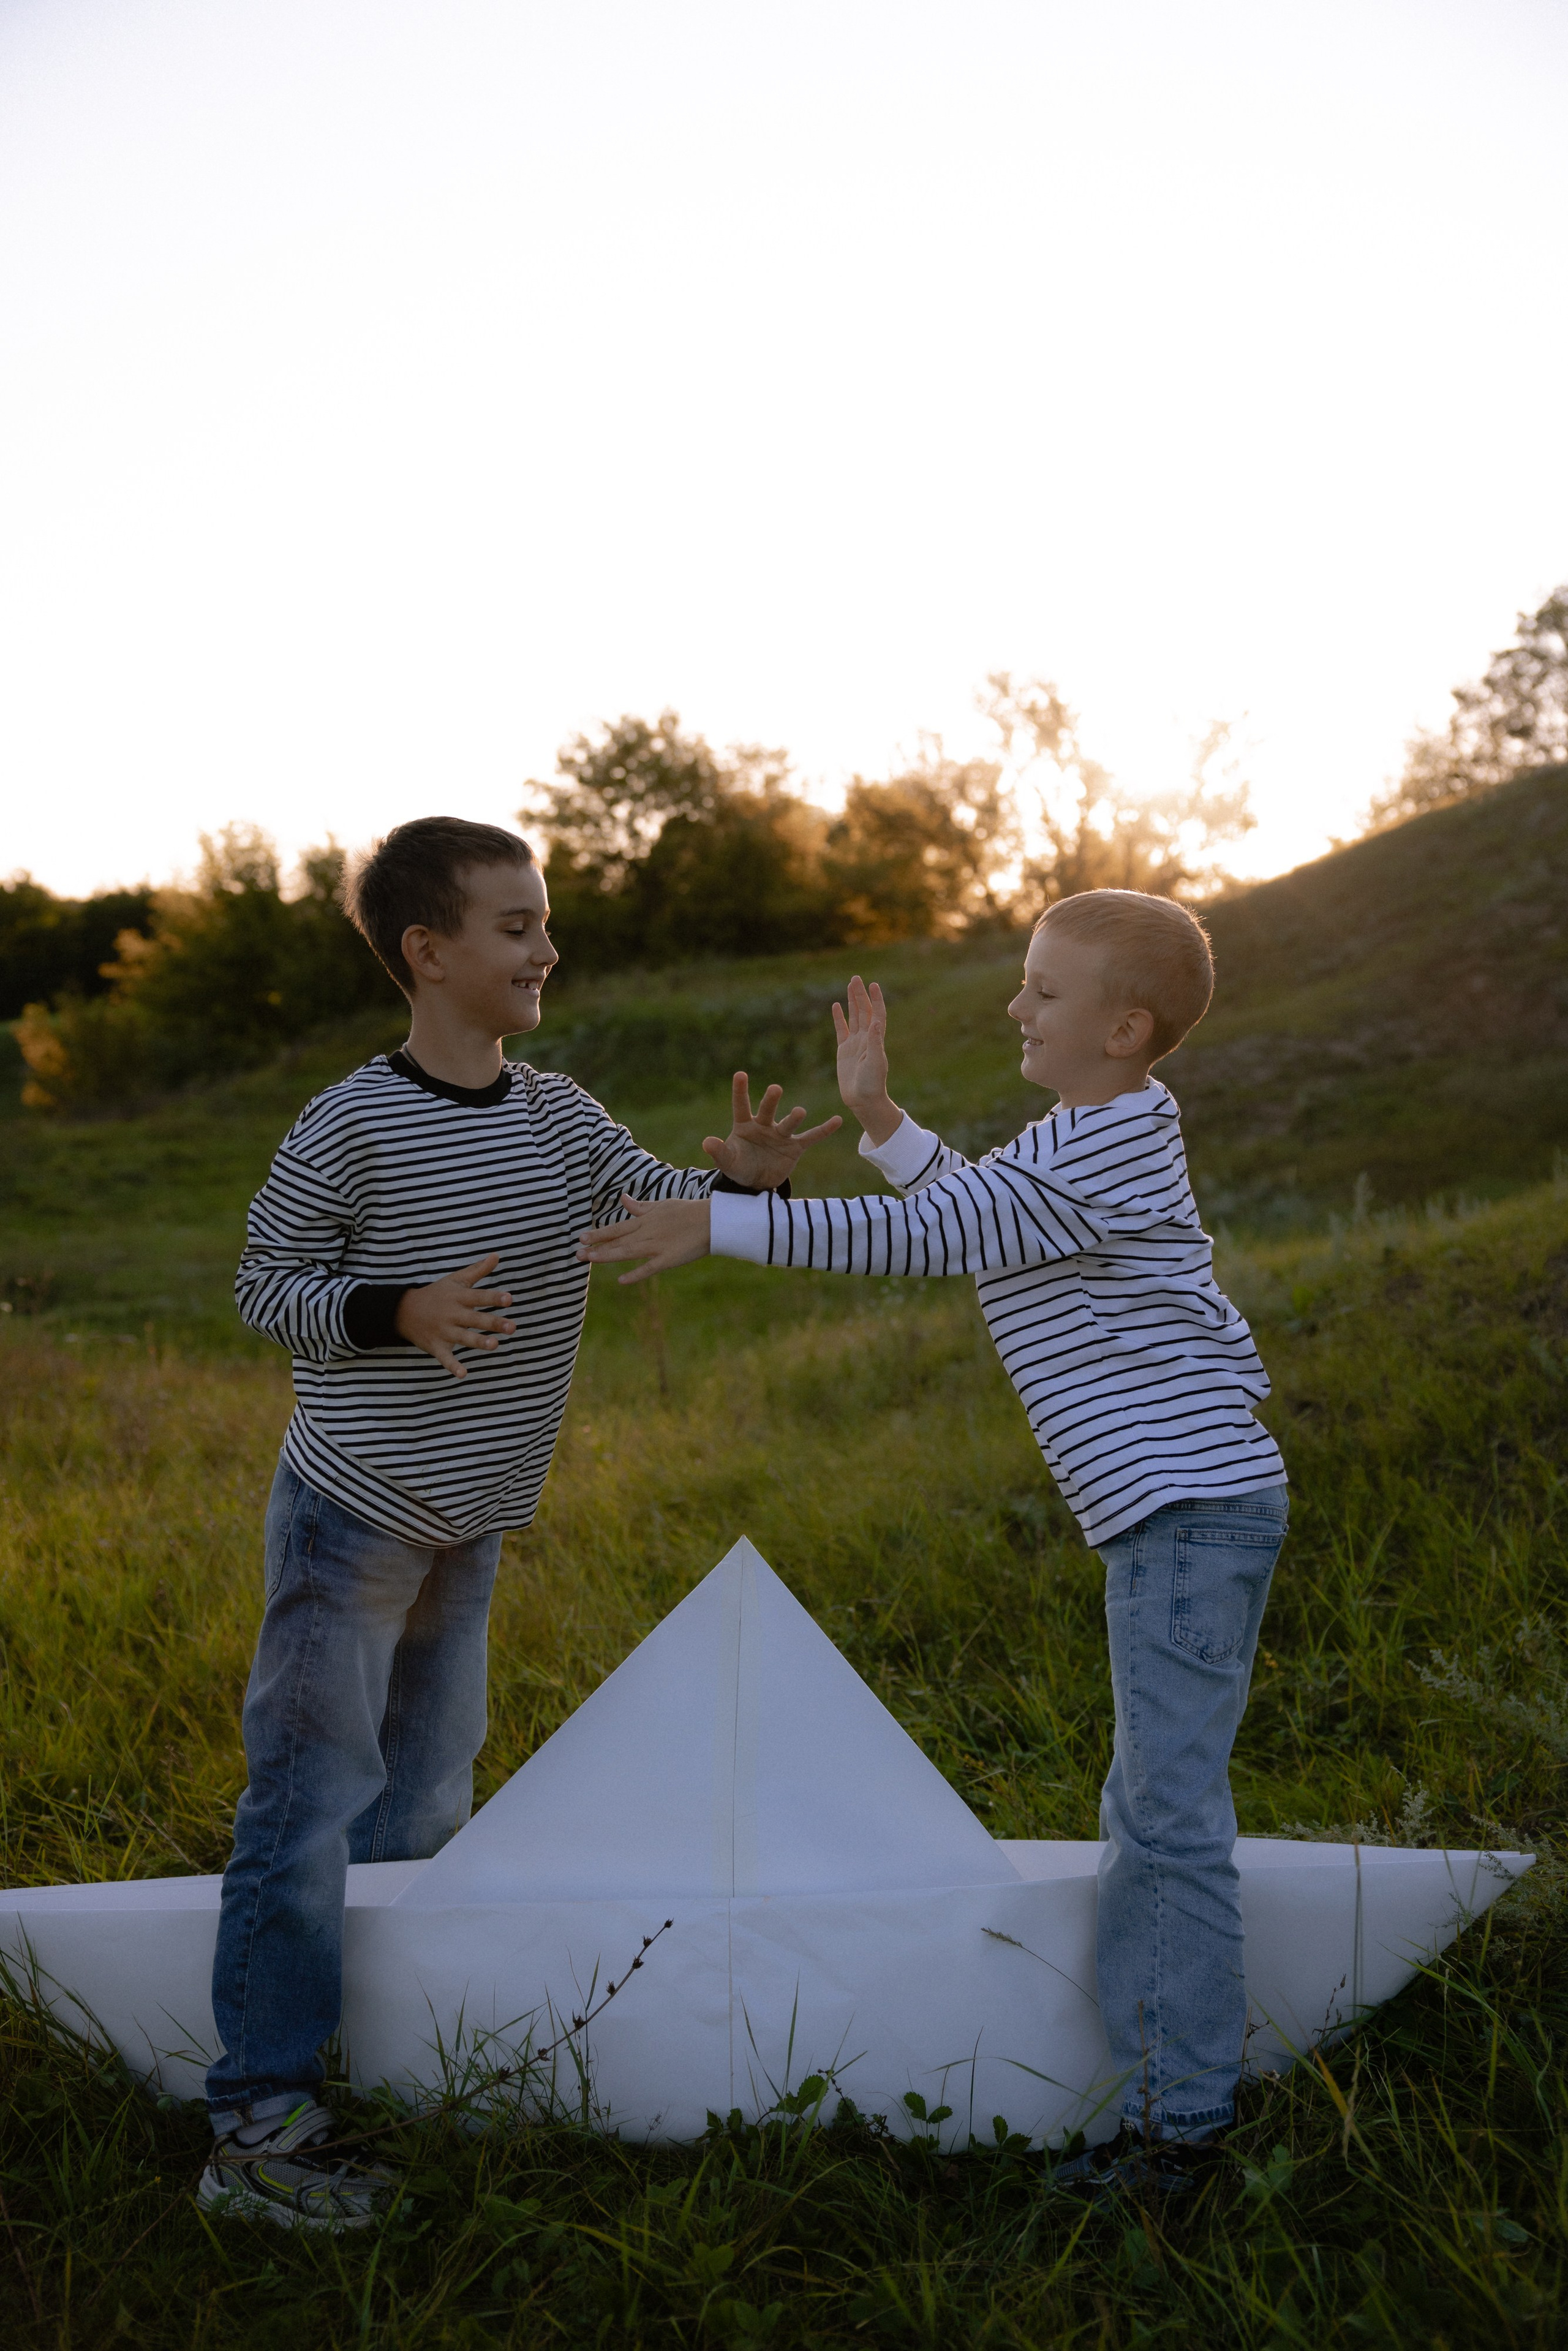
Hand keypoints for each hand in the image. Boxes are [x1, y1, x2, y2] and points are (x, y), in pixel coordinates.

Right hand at [394, 1252, 514, 1378]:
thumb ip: (478, 1270)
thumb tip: (497, 1255)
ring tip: (494, 1345)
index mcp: (458, 1297)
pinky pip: (445, 1358)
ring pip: (463, 1338)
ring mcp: (444, 1331)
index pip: (479, 1297)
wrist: (405, 1311)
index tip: (509, 1299)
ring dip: (478, 1342)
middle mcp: (452, 1314)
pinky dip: (452, 1366)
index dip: (494, 1298)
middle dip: (493, 1323)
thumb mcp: (456, 1280)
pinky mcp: (436, 1347)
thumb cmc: (437, 1294)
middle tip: (512, 1327)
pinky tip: (463, 1374)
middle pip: (475, 1319)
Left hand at [575, 1195, 711, 1285]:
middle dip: (597, 1246)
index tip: (581, 1238)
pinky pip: (650, 1267)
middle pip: (617, 1240)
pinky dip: (636, 1274)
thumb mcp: (661, 1205)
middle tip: (577, 1253)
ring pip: (628, 1251)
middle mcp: (647, 1233)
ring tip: (590, 1259)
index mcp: (645, 1221)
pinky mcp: (669, 1258)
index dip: (599, 1233)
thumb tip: (622, 1198)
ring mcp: (657, 1246)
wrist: (711, 1220)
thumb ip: (640, 1206)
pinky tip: (622, 1280)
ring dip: (608, 1255)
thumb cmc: (686, 1212)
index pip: (617, 1228)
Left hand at [702, 1071, 840, 1188]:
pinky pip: (811, 1137)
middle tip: (775, 1089)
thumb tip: (707, 1142)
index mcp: (744, 1125)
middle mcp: (763, 1125)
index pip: (741, 1105)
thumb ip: (718, 1152)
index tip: (740, 1074)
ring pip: (788, 1123)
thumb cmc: (739, 1167)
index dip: (740, 1091)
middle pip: (767, 1110)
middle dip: (771, 1101)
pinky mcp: (794, 1147)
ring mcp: (780, 1135)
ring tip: (799, 1111)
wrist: (755, 1183)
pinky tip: (837, 1120)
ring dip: (794, 1118)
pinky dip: (824, 1130)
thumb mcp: (727, 1162)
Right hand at [832, 976, 901, 1145]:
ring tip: (849, 985)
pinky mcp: (844, 1051)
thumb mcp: (875, 1062)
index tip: (873, 984)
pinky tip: (836, 1006)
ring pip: (853, 1017)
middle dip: (860, 995)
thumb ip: (875, 1042)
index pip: (877, 1014)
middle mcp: (867, 1039)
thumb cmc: (872, 1084)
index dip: (876, 999)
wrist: (863, 1100)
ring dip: (852, 1001)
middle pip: (864, 1011)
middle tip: (856, 978)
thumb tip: (875, 1022)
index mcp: (876, 1040)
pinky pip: (841, 1030)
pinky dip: (839, 1018)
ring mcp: (855, 1044)